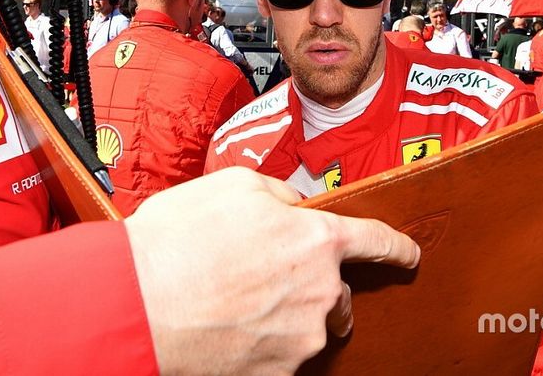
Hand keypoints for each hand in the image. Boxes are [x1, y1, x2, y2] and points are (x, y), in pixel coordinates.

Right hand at [124, 167, 419, 374]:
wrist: (134, 304)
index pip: (377, 241)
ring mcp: (299, 340)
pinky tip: (226, 329)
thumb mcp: (233, 185)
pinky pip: (280, 357)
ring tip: (235, 304)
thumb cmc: (177, 241)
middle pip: (337, 294)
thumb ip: (279, 193)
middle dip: (315, 287)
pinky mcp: (275, 375)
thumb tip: (291, 207)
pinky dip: (260, 345)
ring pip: (308, 327)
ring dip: (285, 316)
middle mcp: (319, 293)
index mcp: (316, 240)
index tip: (408, 255)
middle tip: (265, 279)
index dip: (397, 247)